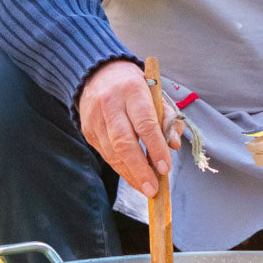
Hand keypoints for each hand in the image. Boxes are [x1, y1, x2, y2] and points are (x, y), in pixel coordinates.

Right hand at [78, 61, 182, 196]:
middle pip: (124, 142)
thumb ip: (168, 119)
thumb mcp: (156, 94)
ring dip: (131, 174)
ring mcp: (95, 118)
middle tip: (153, 189)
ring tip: (146, 187)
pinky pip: (105, 155)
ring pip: (112, 153)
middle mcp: (111, 104)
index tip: (165, 168)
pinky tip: (134, 177)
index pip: (145, 123)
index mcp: (132, 90)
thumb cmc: (135, 87)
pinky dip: (121, 168)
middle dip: (140, 169)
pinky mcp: (88, 130)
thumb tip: (174, 145)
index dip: (155, 148)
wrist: (98, 74)